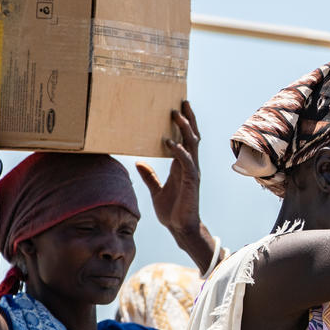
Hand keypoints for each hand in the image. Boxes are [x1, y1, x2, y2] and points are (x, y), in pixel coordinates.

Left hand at [136, 101, 217, 267]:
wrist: (181, 228)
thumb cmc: (172, 211)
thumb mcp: (156, 191)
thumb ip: (149, 176)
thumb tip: (138, 162)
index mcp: (182, 166)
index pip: (185, 140)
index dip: (184, 124)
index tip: (180, 107)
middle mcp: (190, 166)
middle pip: (192, 137)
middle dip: (188, 119)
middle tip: (183, 101)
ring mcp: (192, 173)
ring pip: (192, 145)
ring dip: (185, 129)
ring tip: (176, 115)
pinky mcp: (191, 182)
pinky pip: (186, 162)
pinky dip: (179, 151)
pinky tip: (170, 143)